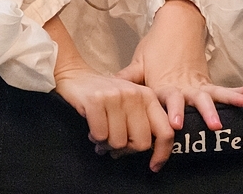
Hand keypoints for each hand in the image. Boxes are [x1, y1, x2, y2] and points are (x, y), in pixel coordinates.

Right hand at [46, 13, 173, 168]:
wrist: (77, 76)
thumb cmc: (106, 97)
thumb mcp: (131, 105)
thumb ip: (144, 123)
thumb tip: (153, 154)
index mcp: (148, 97)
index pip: (165, 131)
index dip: (162, 153)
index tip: (154, 166)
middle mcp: (135, 95)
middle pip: (141, 143)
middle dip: (126, 149)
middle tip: (114, 143)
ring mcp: (116, 96)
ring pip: (118, 142)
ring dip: (107, 144)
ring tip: (101, 132)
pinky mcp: (96, 100)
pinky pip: (101, 136)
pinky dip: (95, 137)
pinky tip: (92, 128)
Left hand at [119, 0, 242, 170]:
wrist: (174, 25)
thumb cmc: (154, 47)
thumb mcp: (138, 62)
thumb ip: (128, 78)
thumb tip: (110, 89)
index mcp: (165, 84)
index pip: (170, 100)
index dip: (173, 111)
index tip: (175, 124)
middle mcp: (184, 85)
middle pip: (196, 100)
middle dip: (205, 112)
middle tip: (214, 124)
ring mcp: (197, 83)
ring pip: (214, 94)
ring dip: (228, 101)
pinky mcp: (206, 80)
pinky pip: (224, 87)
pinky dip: (238, 90)